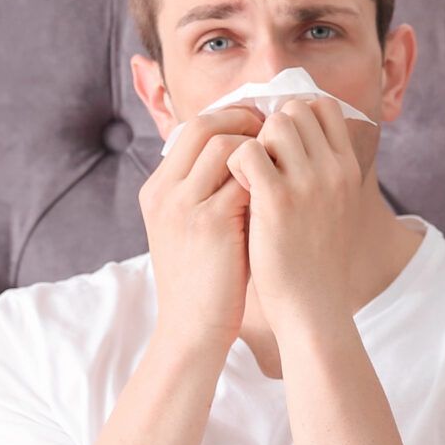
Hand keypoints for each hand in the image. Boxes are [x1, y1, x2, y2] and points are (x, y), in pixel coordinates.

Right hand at [140, 106, 262, 350]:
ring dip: (260, 148)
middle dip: (246, 122)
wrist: (192, 326)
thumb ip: (208, 189)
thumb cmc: (205, 276)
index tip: (262, 125)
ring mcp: (184, 205)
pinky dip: (268, 175)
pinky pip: (245, 178)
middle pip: (205, 125)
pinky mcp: (210, 223)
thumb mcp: (192, 226)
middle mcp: (164, 191)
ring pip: (226, 146)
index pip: (193, 127)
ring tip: (283, 160)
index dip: (231, 118)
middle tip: (278, 132)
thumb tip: (247, 153)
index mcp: (157, 189)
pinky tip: (286, 186)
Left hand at [229, 99, 365, 332]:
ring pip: (273, 125)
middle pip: (296, 110)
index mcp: (348, 169)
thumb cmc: (316, 260)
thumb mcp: (335, 208)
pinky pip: (247, 152)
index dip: (296, 114)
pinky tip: (235, 188)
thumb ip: (323, 173)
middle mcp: (334, 170)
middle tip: (257, 158)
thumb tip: (299, 143)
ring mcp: (308, 183)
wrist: (313, 305)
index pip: (325, 108)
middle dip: (270, 127)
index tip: (277, 139)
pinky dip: (235, 162)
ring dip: (254, 142)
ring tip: (247, 175)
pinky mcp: (277, 201)